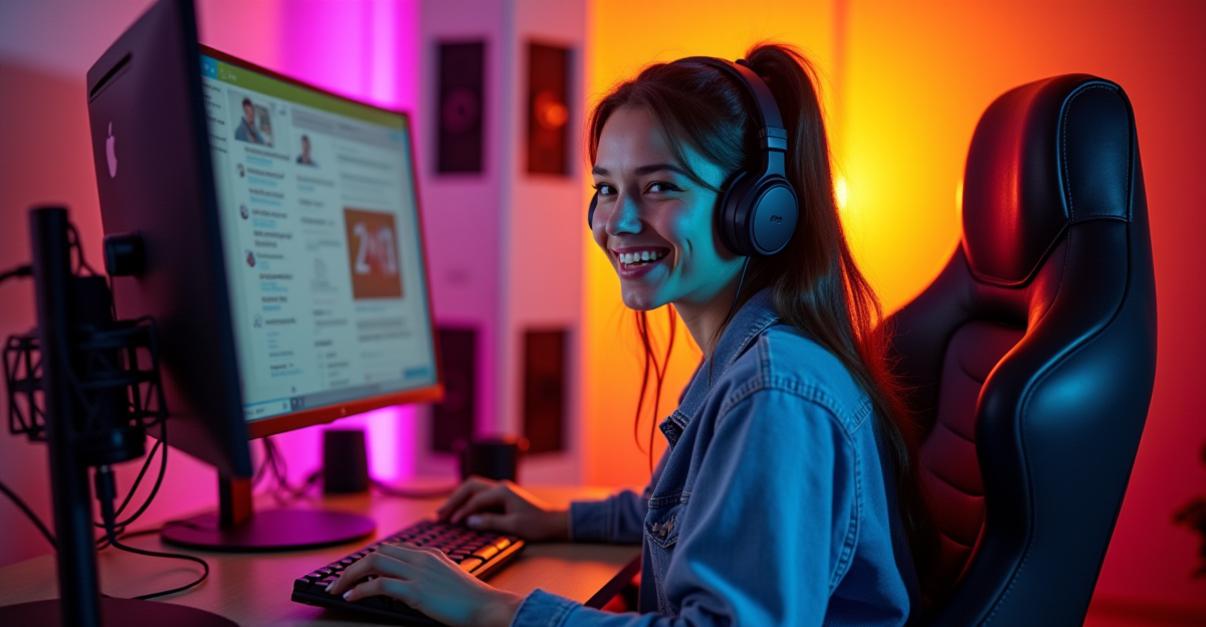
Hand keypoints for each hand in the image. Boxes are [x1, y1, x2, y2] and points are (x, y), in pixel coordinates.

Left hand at [326, 542, 522, 626]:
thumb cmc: (473, 600)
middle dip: (353, 566)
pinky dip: (359, 590)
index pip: (392, 549)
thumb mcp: (449, 580)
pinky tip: (351, 597)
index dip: (370, 560)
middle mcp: (422, 558)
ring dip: (349, 576)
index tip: (356, 572)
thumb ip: (430, 576)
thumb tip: (406, 587)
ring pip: (373, 563)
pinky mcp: (415, 590)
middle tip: (338, 581)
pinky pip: (378, 585)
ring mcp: (418, 572)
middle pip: (378, 553)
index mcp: (431, 554)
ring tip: (336, 588)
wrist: (487, 607)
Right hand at [437, 476, 568, 540]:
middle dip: (453, 500)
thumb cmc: (537, 525)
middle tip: (439, 515)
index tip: (452, 523)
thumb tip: (468, 521)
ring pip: (472, 489)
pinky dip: (466, 502)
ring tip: (443, 513)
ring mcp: (500, 491)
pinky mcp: (501, 497)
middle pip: (469, 487)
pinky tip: (458, 512)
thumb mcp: (514, 526)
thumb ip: (490, 522)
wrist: (555, 522)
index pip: (475, 499)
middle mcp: (500, 487)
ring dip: (458, 500)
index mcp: (503, 491)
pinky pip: (478, 496)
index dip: (462, 511)